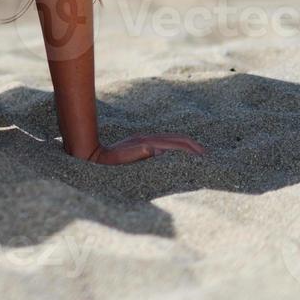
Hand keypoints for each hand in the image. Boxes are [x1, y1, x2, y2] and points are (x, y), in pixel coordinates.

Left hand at [81, 134, 205, 164]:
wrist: (91, 154)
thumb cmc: (107, 161)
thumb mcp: (121, 158)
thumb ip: (139, 153)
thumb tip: (157, 149)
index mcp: (146, 142)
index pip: (174, 144)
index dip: (190, 150)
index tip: (203, 157)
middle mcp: (147, 138)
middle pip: (176, 138)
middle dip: (193, 146)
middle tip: (208, 156)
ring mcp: (145, 139)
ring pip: (172, 139)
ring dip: (187, 145)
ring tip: (200, 154)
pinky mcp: (142, 143)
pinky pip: (165, 143)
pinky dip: (178, 147)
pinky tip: (182, 154)